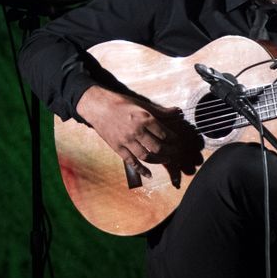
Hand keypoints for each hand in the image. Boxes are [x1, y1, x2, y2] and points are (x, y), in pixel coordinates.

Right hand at [77, 86, 203, 188]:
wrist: (98, 107)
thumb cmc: (121, 104)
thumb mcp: (142, 104)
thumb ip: (161, 111)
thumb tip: (178, 111)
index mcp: (144, 119)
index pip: (165, 134)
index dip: (174, 140)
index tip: (178, 142)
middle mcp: (136, 131)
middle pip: (158, 148)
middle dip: (170, 152)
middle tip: (176, 153)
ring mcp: (126, 141)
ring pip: (146, 156)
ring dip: (158, 161)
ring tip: (166, 160)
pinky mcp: (117, 148)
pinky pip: (131, 162)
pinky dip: (141, 170)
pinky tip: (148, 174)